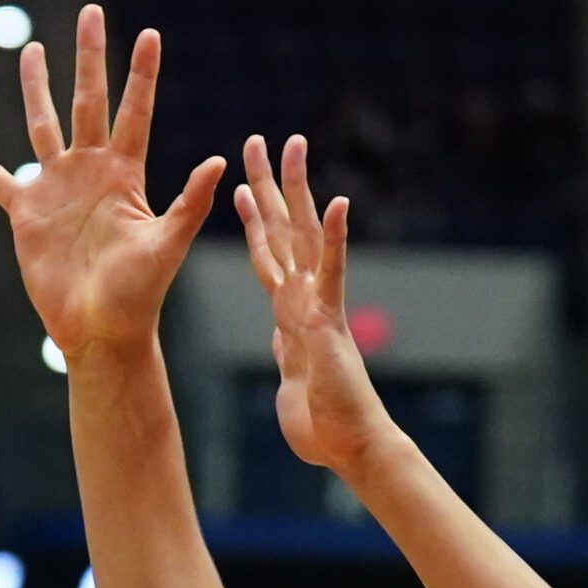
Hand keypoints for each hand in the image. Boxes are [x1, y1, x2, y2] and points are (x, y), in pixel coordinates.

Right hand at [0, 3, 222, 360]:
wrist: (101, 331)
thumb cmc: (139, 295)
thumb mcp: (167, 245)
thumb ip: (189, 202)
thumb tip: (218, 161)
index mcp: (125, 175)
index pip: (135, 112)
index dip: (141, 75)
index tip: (150, 35)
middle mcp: (90, 172)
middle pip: (88, 102)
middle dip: (89, 59)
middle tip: (91, 14)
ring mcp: (57, 189)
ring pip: (43, 125)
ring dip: (36, 89)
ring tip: (31, 51)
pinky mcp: (27, 213)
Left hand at [234, 135, 393, 478]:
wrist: (349, 446)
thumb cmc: (323, 427)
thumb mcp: (291, 382)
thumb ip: (285, 355)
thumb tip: (280, 340)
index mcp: (289, 315)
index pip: (268, 257)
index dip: (253, 221)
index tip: (238, 186)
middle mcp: (304, 300)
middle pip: (283, 231)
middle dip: (267, 185)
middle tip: (257, 140)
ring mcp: (318, 306)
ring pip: (304, 237)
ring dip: (298, 190)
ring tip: (293, 146)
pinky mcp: (330, 321)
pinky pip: (333, 273)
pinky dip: (338, 239)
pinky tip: (340, 203)